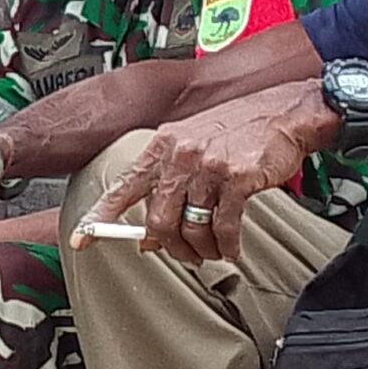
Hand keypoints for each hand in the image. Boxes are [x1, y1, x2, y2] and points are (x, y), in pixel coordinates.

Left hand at [78, 89, 329, 264]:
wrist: (284, 113)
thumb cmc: (239, 130)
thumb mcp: (193, 145)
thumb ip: (168, 184)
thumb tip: (150, 234)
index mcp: (163, 145)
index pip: (123, 186)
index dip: (101, 217)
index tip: (83, 238)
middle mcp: (180, 155)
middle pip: (158, 219)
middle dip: (170, 246)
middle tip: (184, 255)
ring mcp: (208, 167)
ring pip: (190, 227)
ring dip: (201, 250)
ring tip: (211, 252)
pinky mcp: (236, 180)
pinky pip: (224, 227)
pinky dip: (227, 245)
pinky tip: (231, 248)